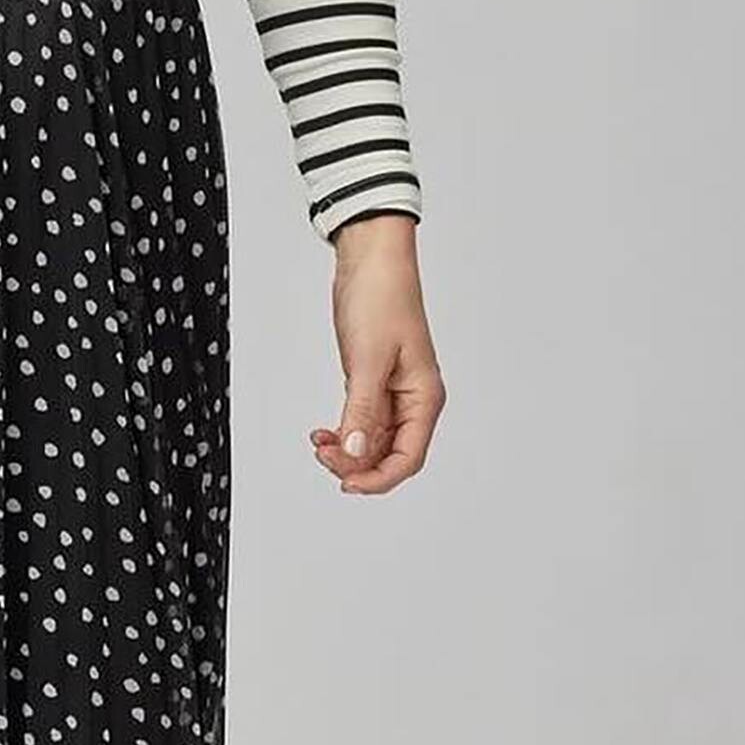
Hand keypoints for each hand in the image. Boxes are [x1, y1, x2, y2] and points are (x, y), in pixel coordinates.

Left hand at [310, 211, 442, 494]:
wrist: (371, 260)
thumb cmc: (381, 299)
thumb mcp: (368, 359)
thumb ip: (362, 410)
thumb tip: (356, 453)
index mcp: (425, 397)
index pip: (409, 458)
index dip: (379, 479)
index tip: (347, 483)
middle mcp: (413, 400)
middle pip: (390, 454)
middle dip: (357, 464)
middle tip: (323, 456)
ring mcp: (393, 392)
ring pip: (373, 441)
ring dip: (347, 450)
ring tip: (319, 444)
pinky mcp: (372, 381)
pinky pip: (362, 421)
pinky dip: (343, 431)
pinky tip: (322, 432)